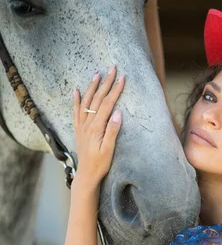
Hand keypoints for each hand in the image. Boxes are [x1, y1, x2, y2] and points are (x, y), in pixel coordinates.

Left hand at [73, 66, 124, 187]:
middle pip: (97, 99)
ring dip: (92, 87)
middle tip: (112, 68)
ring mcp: (81, 126)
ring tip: (98, 74)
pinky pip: (76, 112)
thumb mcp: (109, 150)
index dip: (115, 90)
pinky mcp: (78, 130)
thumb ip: (112, 131)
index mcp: (96, 128)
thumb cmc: (100, 164)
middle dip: (106, 83)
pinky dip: (76, 100)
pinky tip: (76, 91)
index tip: (122, 78)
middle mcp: (87, 124)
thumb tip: (117, 113)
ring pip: (86, 101)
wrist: (86, 175)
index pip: (107, 104)